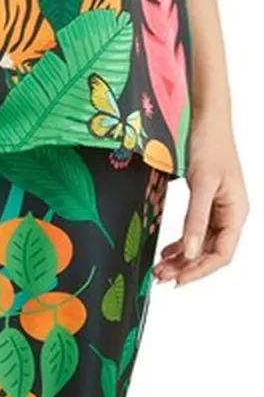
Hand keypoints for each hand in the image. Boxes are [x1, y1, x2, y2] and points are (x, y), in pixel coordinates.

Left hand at [153, 110, 248, 287]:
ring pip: (202, 244)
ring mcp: (219, 209)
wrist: (206, 116)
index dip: (200, 270)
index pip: (222, 254)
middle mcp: (231, 214)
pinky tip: (168, 250)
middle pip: (211, 252)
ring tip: (160, 267)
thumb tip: (190, 254)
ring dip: (182, 257)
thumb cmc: (210, 143)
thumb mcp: (202, 183)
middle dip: (187, 267)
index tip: (178, 280)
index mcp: (237, 212)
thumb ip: (195, 219)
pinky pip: (196, 230)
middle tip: (161, 276)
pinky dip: (182, 242)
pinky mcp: (207, 201)